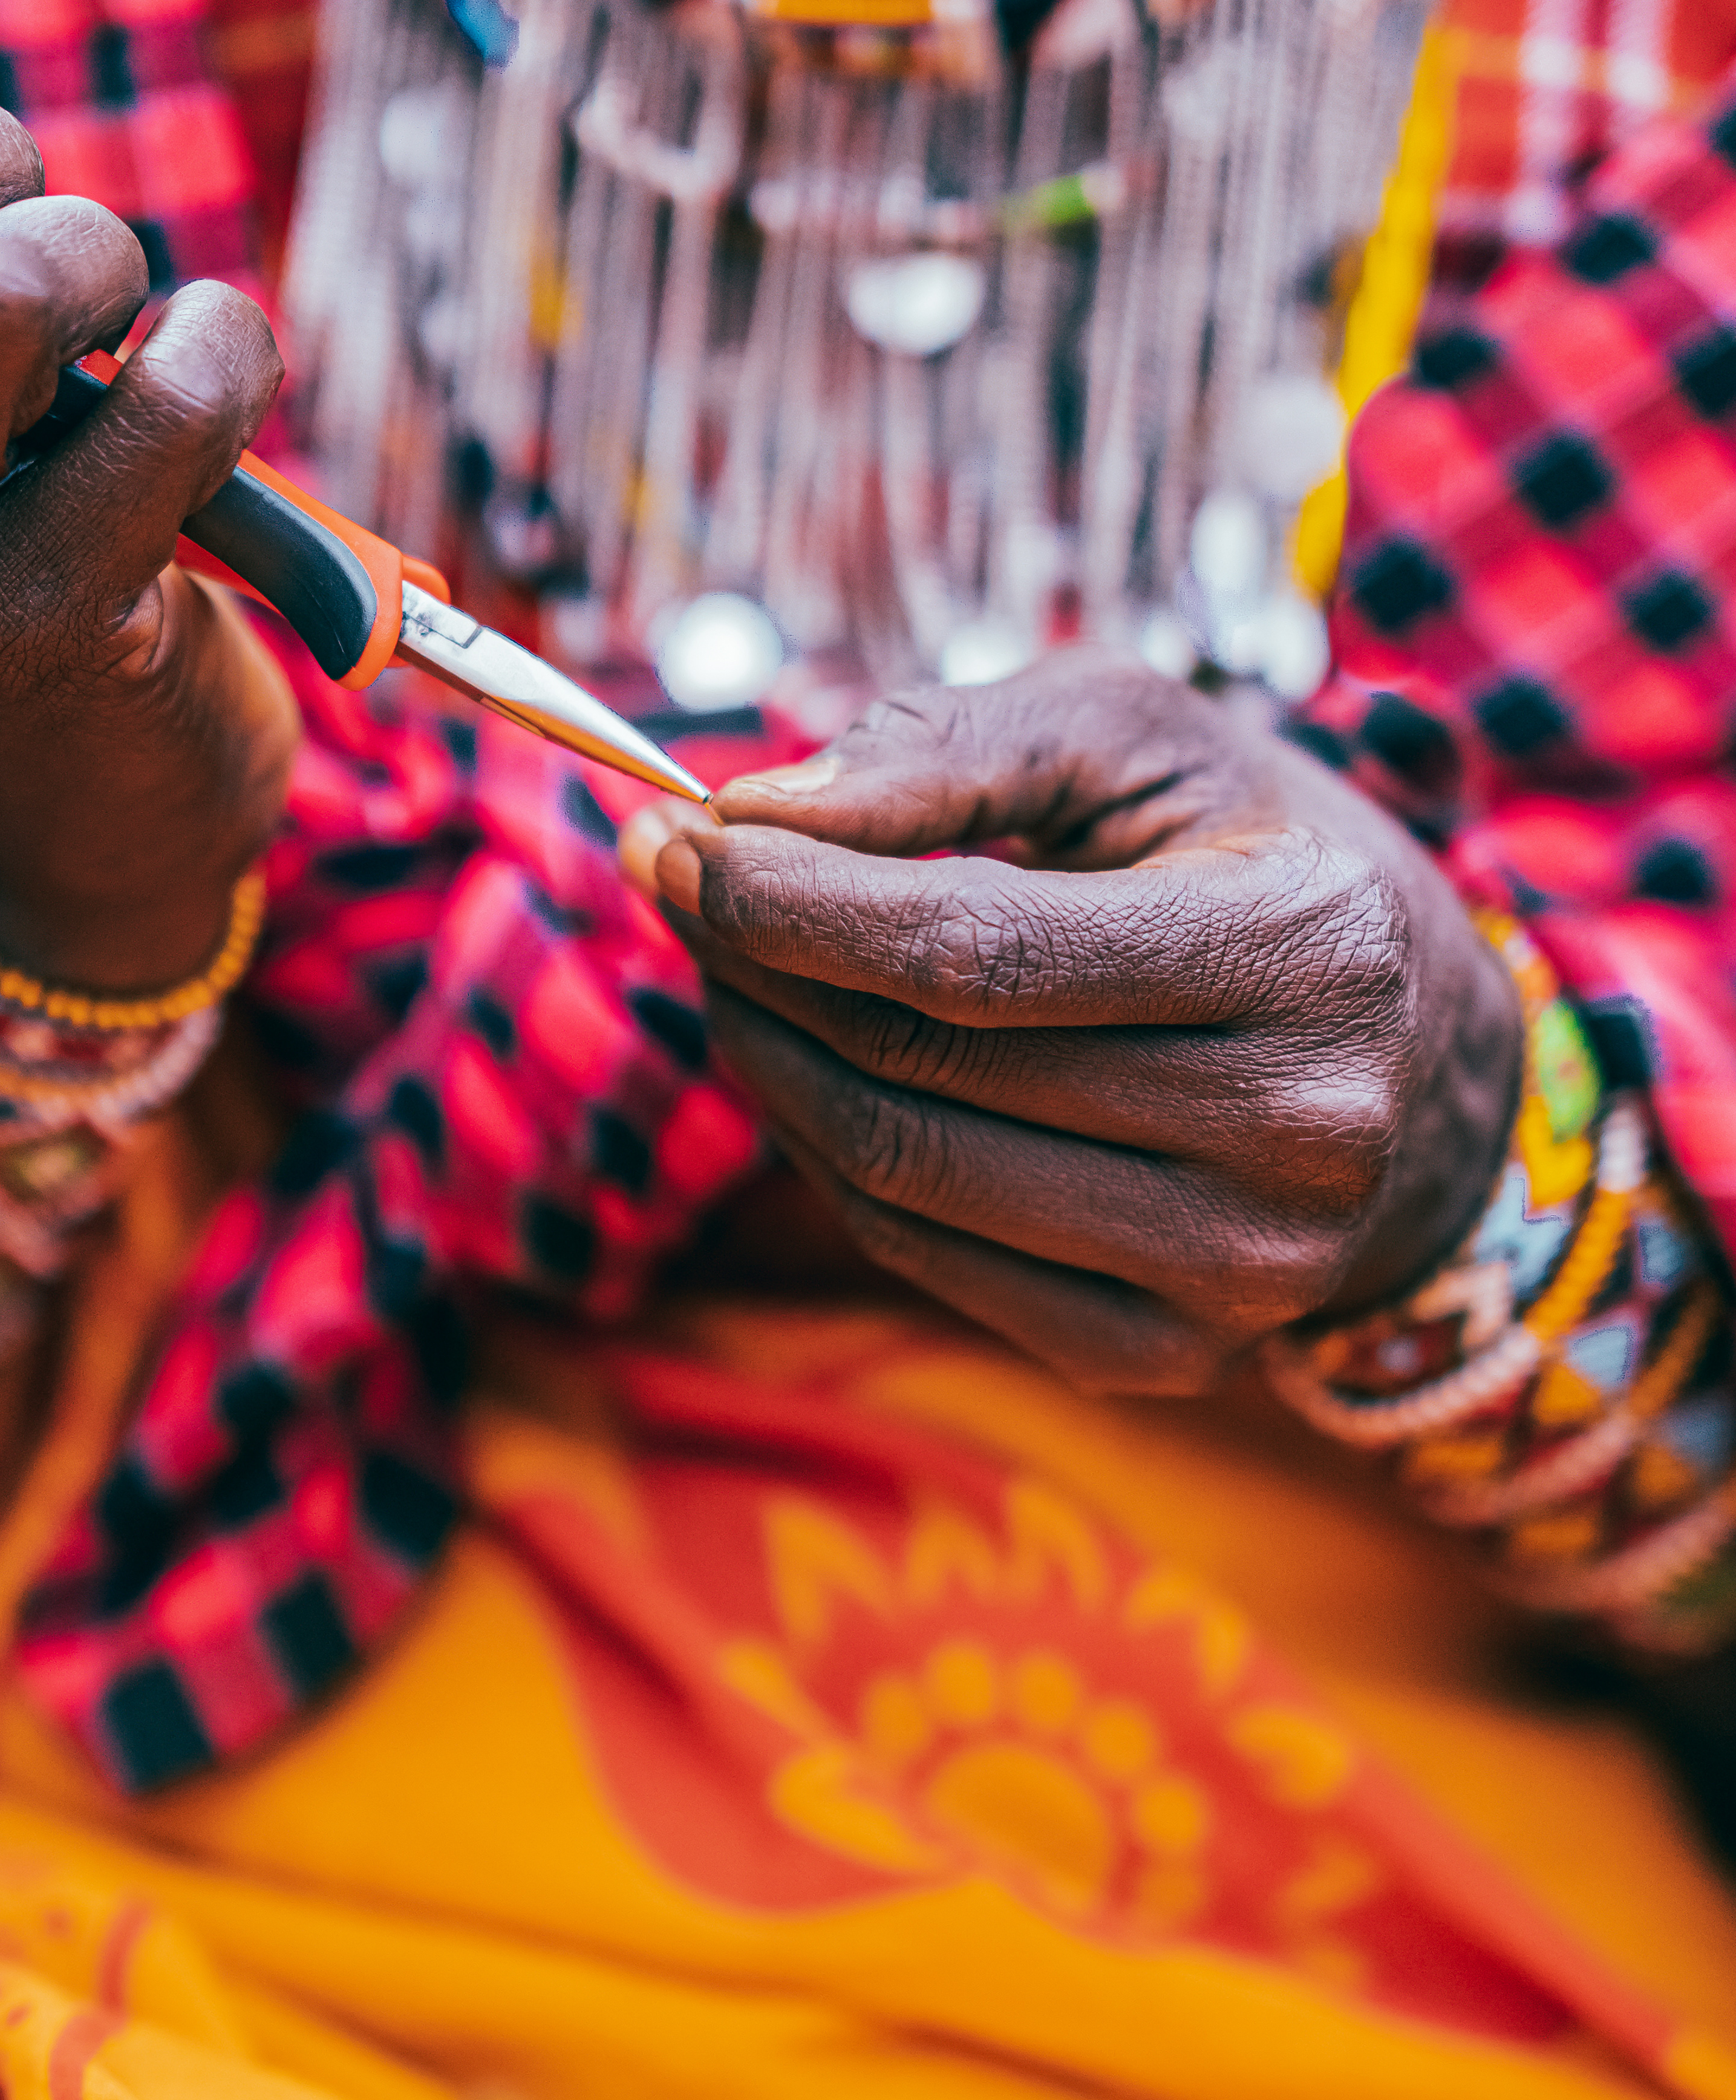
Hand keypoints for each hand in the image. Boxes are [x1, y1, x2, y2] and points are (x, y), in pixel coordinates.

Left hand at [620, 658, 1523, 1394]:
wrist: (1423, 1073)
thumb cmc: (1254, 864)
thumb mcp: (1141, 742)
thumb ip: (951, 747)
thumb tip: (752, 816)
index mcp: (1302, 951)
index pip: (972, 953)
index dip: (789, 903)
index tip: (674, 839)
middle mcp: (1288, 1134)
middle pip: (921, 1066)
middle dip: (758, 969)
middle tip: (682, 890)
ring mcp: (1231, 1272)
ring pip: (902, 1174)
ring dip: (771, 1066)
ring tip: (736, 974)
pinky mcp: (1165, 1357)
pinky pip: (925, 1260)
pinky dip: (831, 1160)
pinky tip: (814, 1076)